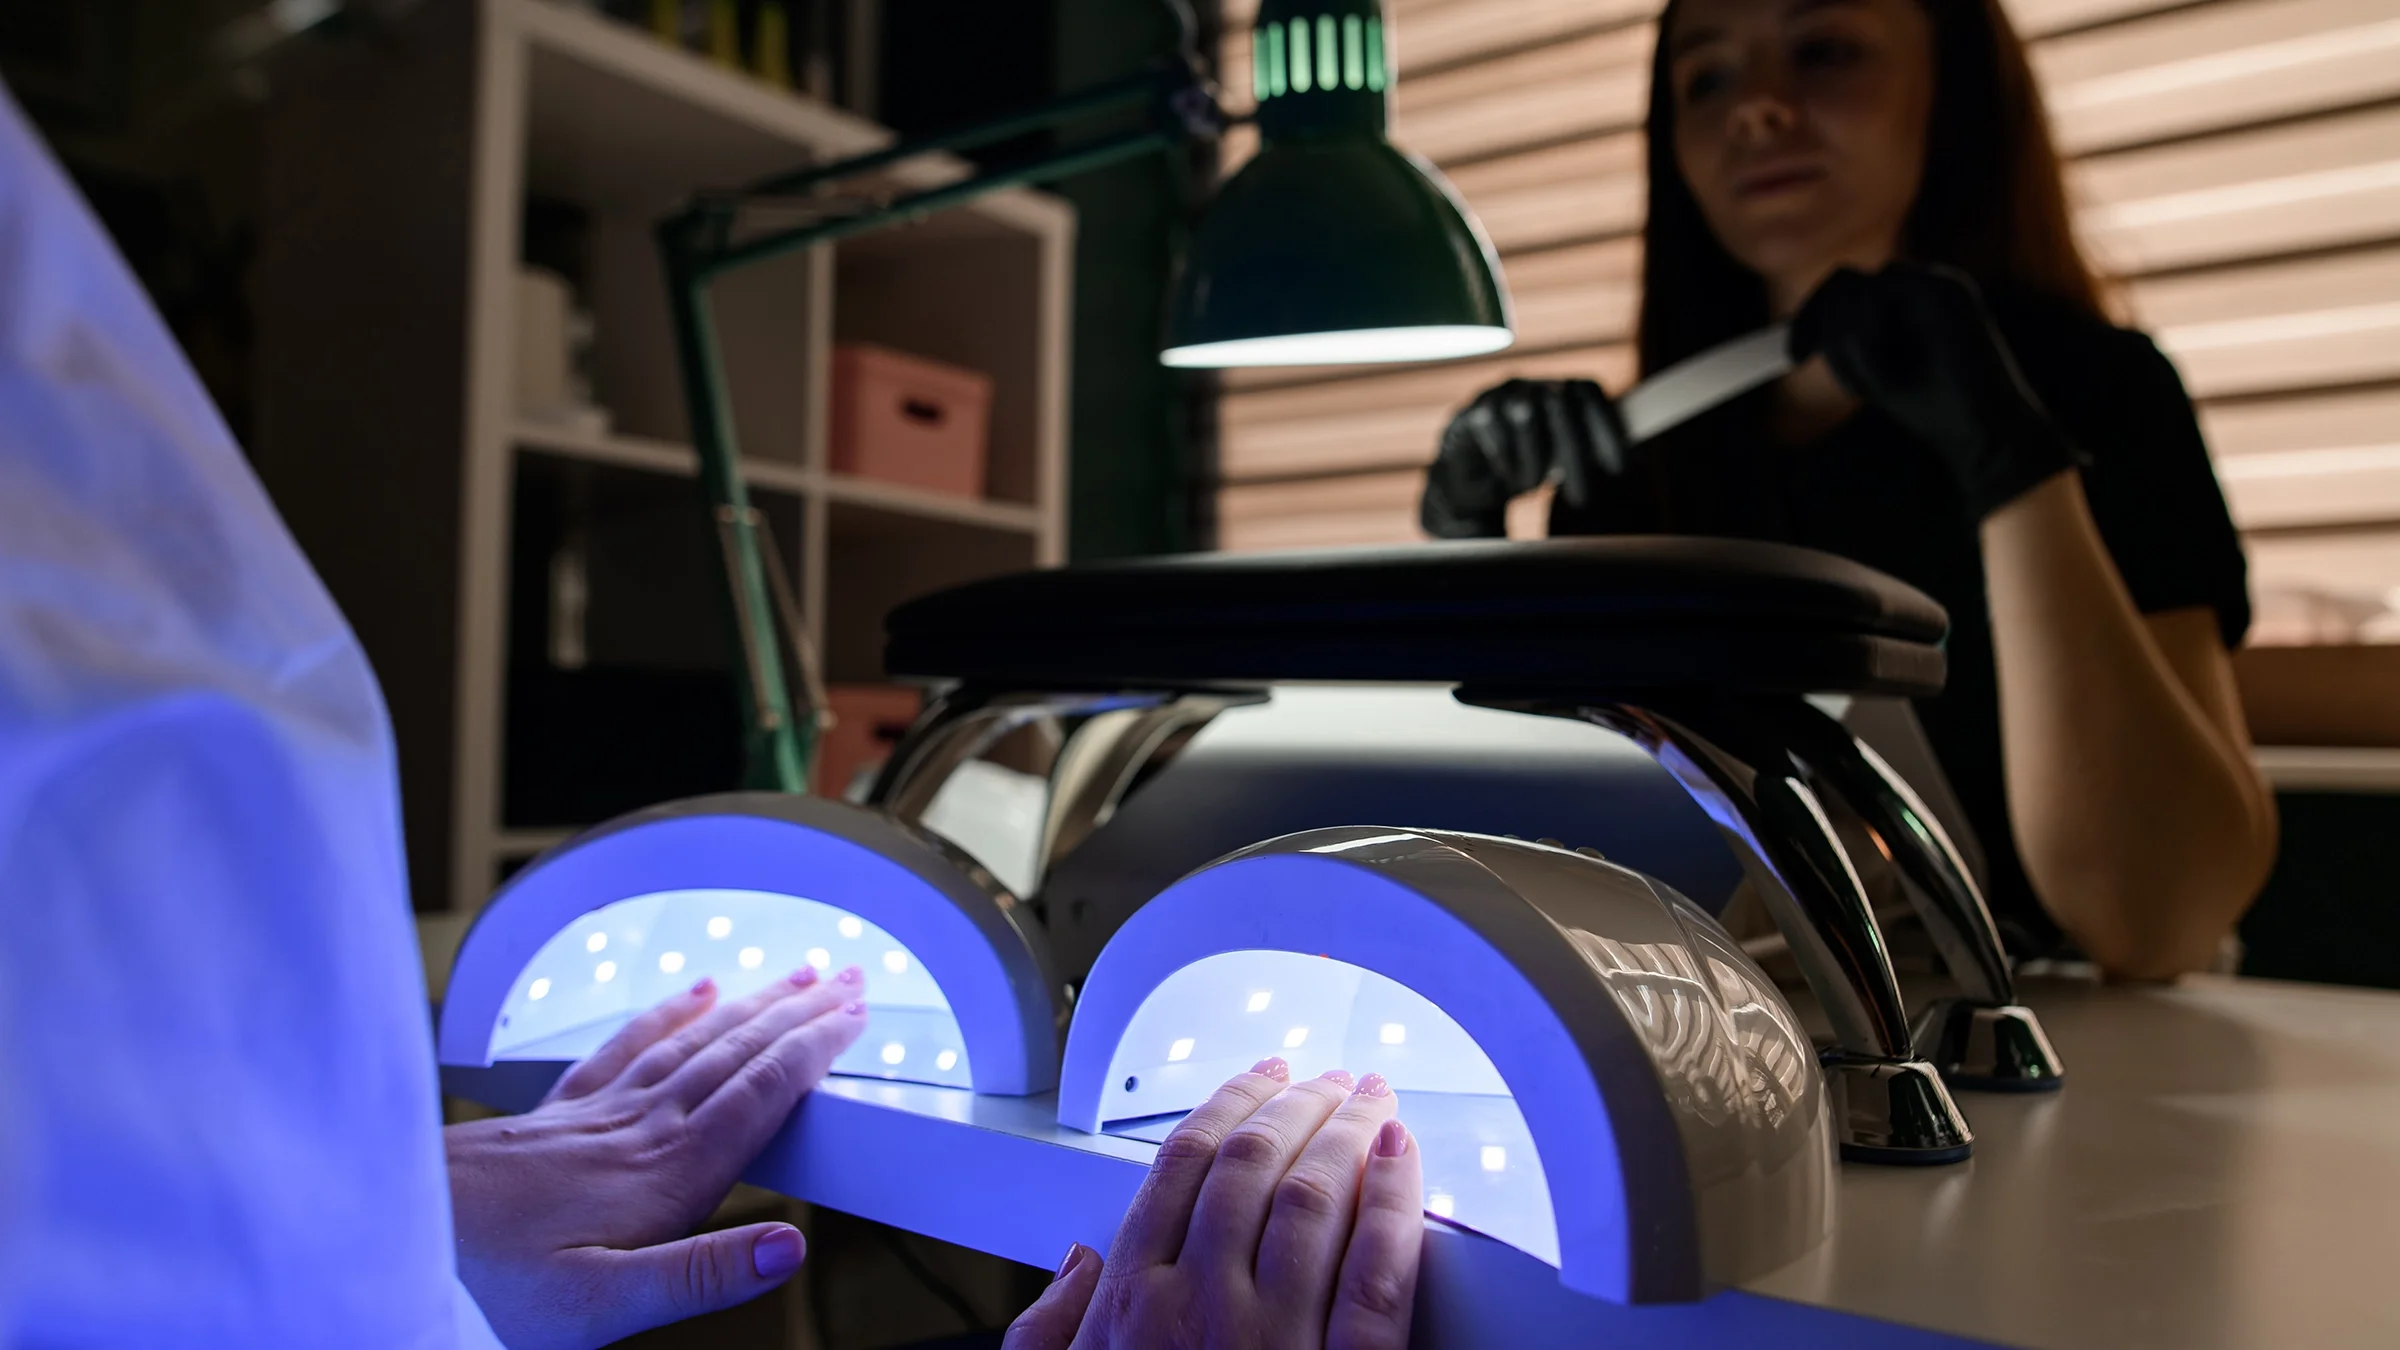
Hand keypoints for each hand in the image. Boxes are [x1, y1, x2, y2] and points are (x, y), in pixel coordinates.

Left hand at [447, 966, 869, 1349]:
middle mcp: (636, 1131)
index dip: (813, 1051)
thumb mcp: (603, 1308)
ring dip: (752, 1006)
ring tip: (797, 976)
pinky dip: (669, 1015)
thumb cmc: (487, 1286)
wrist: (387, 1241)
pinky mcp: (553, 1115)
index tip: (857, 1015)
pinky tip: (694, 994)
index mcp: (662, 1176)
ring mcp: (593, 1116)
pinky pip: (625, 1048)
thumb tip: (789, 1248)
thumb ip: (699, 1275)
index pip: (758, 1095)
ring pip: (691, 1042)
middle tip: (851, 977)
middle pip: (735, 1055)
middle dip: (799, 1013)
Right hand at [1002, 1059, 1424, 1349]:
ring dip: (1348, 1134)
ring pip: (1316, 1202)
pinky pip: (1377, 1278)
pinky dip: (1395, 1207)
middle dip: (1297, 1105)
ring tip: (1370, 1098)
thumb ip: (1050, 1335)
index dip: (1229, 1104)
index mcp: (1132, 1308)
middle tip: (1329, 1076)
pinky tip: (1404, 1160)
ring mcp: (1275, 1345)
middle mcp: (1200, 1311)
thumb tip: (1075, 1266)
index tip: (1263, 1076)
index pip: (1180, 1167)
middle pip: (1253, 1169)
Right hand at [1421, 377, 1627, 537]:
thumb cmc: (1529, 464)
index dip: (1608, 429)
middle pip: (1561, 407)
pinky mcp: (1474, 411)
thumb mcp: (1568, 458)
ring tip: (1531, 486)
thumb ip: (1597, 450)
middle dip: (1575, 461)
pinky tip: (1506, 475)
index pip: (1591, 395)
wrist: (1471, 474)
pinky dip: (1505, 461)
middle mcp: (1535, 384)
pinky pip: (1494, 431)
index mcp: (1564, 389)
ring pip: (1525, 415)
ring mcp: (1502, 394)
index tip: (1621, 470)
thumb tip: (1638, 459)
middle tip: (1581, 502)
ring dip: (1533, 462)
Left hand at [1790, 262, 2084, 518]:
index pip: (1844, 289)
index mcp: (1903, 305)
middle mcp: (1920, 288)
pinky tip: (1888, 379)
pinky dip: (1871, 342)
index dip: (1810, 316)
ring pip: (1859, 290)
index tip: (1791, 355)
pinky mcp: (1951, 292)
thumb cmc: (1932, 408)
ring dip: (1852, 344)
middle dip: (1821, 325)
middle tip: (1806, 359)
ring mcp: (1938, 284)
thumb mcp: (1870, 374)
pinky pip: (1884, 295)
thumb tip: (1803, 329)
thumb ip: (1843, 343)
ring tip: (1879, 385)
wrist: (1986, 435)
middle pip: (1844, 281)